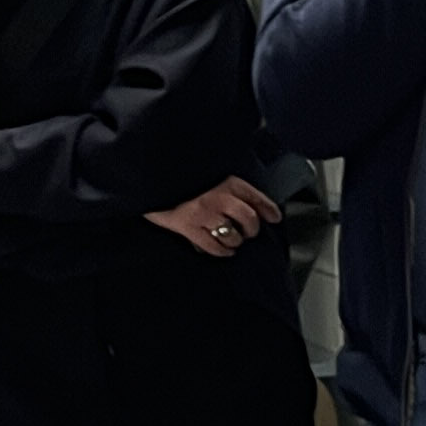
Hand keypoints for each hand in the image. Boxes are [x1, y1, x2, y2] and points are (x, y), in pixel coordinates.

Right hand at [147, 173, 282, 256]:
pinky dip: (222, 251)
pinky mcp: (189, 227)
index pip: (255, 196)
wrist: (151, 182)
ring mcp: (204, 214)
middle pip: (249, 219)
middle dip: (252, 229)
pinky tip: (223, 250)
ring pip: (233, 236)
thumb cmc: (182, 179)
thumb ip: (229, 186)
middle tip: (248, 232)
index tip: (275, 217)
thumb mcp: (209, 174)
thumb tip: (255, 203)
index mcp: (226, 180)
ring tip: (233, 240)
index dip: (268, 209)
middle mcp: (218, 196)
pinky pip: (213, 247)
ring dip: (236, 241)